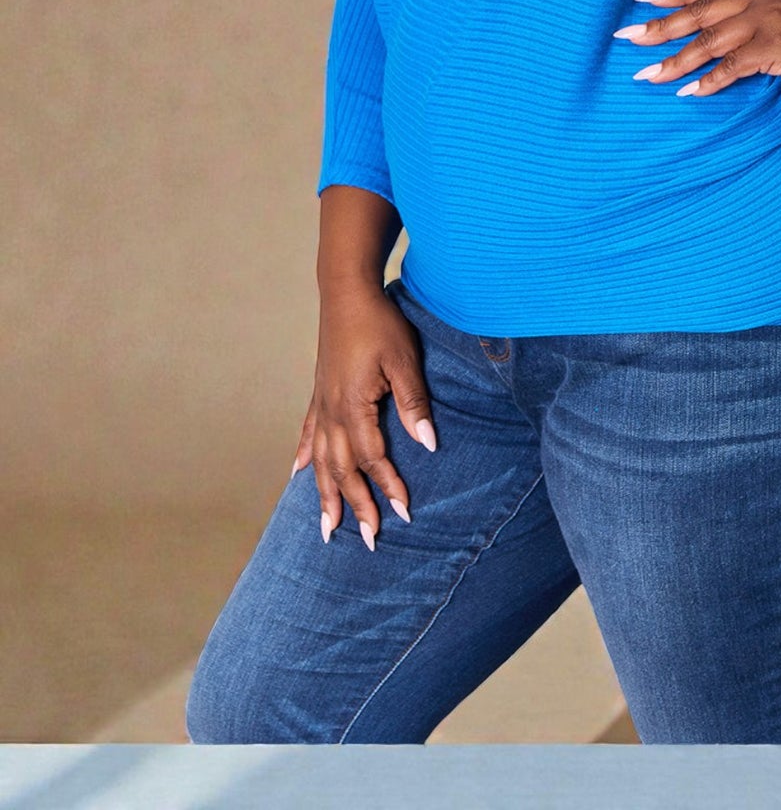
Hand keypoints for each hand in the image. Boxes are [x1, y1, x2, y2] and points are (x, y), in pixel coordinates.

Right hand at [290, 284, 436, 549]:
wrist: (347, 293)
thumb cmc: (380, 323)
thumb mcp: (404, 361)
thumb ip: (414, 403)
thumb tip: (429, 443)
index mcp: (354, 407)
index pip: (373, 459)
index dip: (389, 486)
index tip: (404, 513)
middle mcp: (332, 413)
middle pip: (343, 470)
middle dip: (356, 507)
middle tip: (369, 542)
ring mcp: (321, 404)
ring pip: (321, 461)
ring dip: (325, 495)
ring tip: (327, 529)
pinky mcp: (318, 393)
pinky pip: (308, 434)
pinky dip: (305, 457)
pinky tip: (298, 475)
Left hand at [613, 0, 780, 101]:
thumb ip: (765, 17)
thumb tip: (731, 36)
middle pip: (699, 11)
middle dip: (660, 26)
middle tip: (627, 36)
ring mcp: (768, 21)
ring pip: (708, 41)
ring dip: (674, 60)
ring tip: (647, 74)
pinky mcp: (775, 48)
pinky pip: (731, 67)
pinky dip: (708, 82)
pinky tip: (688, 93)